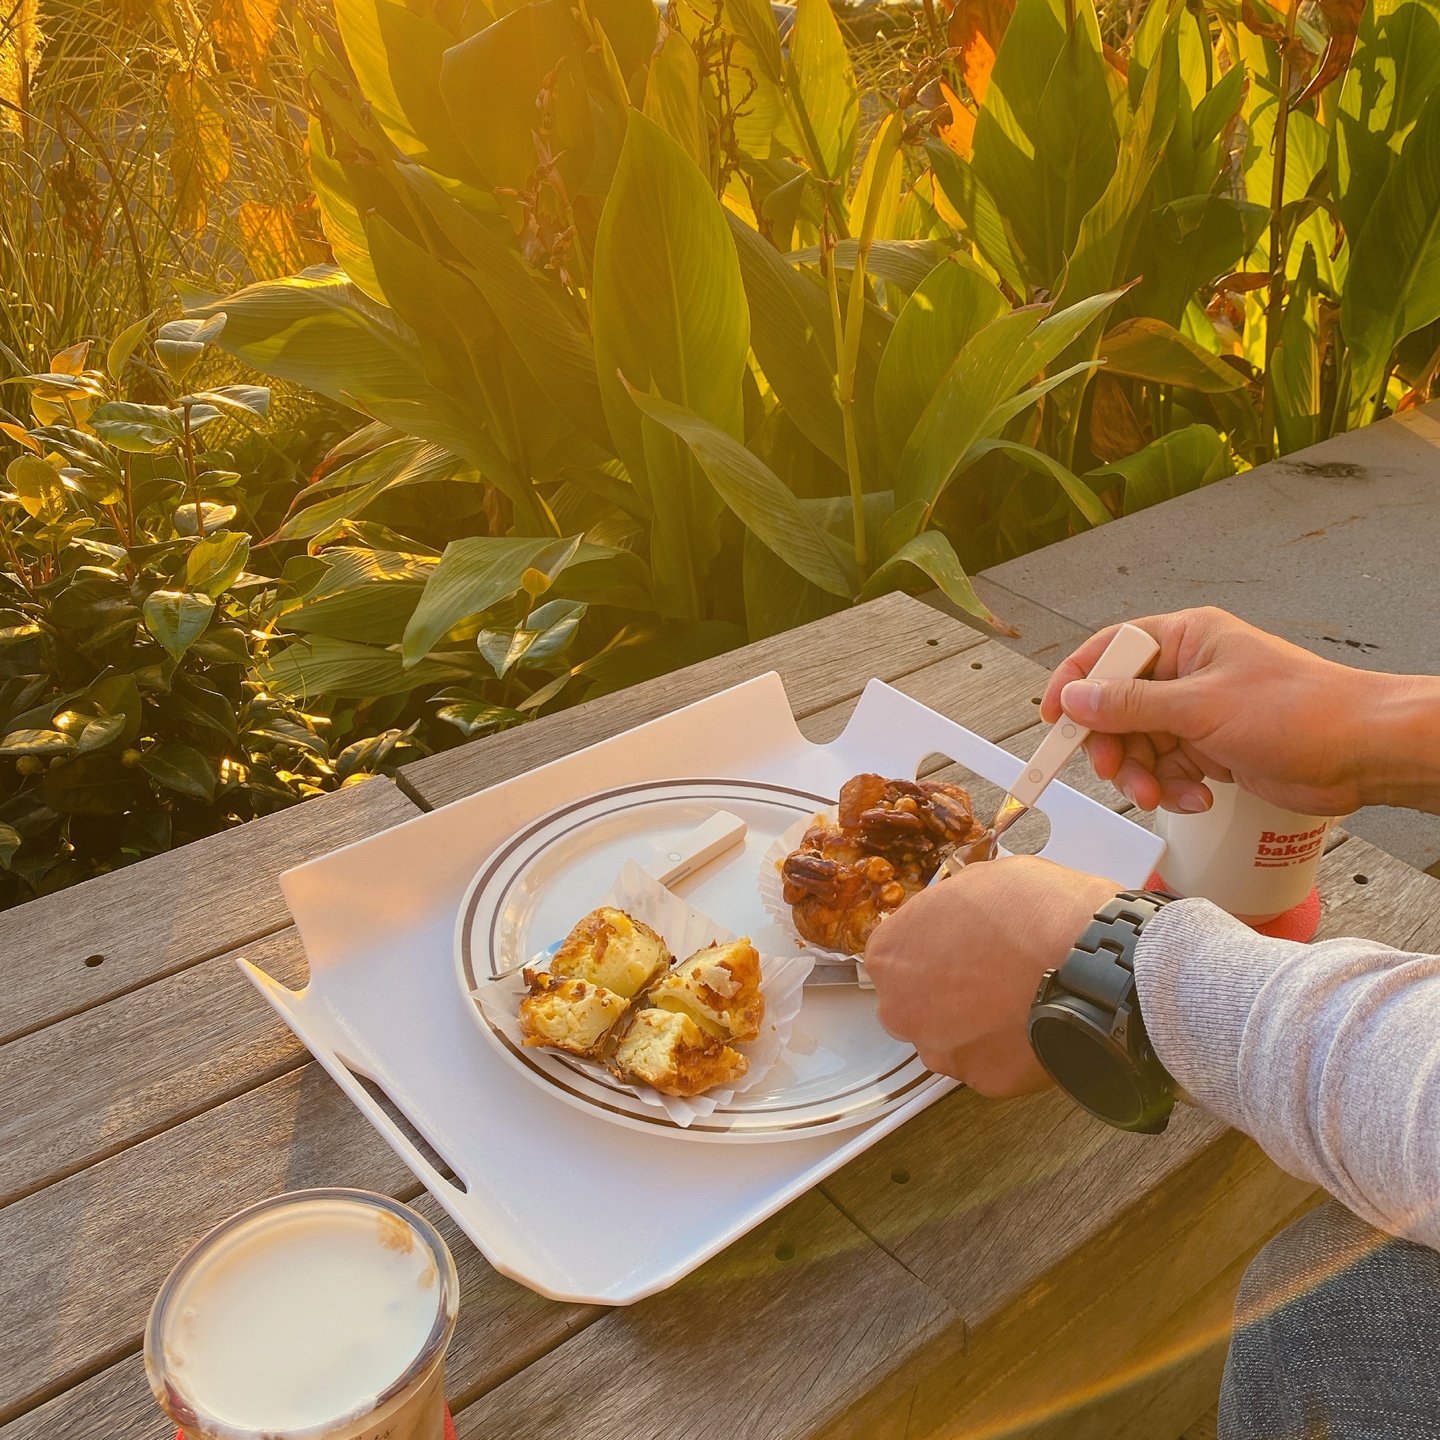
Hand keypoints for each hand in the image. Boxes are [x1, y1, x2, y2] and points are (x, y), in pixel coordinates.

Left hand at [865, 856, 1119, 1095]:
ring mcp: (941, 1049)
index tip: (954, 947)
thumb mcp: (979, 879)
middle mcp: (902, 1009)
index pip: (895, 954)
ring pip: (949, 1038)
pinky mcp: (983, 1081)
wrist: (1091, 963)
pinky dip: (1008, 1049)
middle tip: (988, 973)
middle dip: (945, 991)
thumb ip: (950, 906)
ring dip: (973, 1024)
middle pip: (914, 1002)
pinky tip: (1033, 1021)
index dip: (930, 947)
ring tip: (1016, 999)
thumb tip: (958, 913)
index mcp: (890, 955)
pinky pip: (989, 1063)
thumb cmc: (1035, 914)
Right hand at [1040, 606, 1439, 816]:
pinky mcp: (1212, 747)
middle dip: (1114, 745)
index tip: (1053, 718)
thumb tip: (1076, 698)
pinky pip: (1168, 768)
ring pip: (1140, 744)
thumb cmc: (1303, 711)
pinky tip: (1195, 796)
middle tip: (1114, 770)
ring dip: (1144, 775)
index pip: (1109, 652)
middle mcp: (1188, 671)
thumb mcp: (1202, 706)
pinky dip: (1174, 787)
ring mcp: (1199, 711)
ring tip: (1160, 794)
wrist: (1363, 754)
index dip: (1076, 683)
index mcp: (1186, 639)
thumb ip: (1131, 705)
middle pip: (1119, 707)